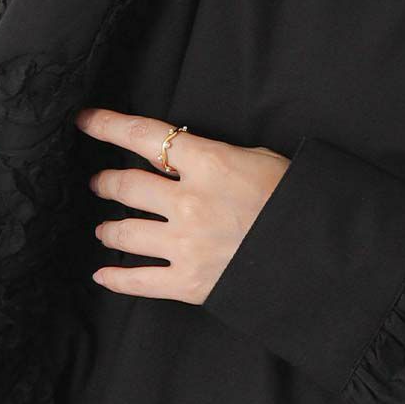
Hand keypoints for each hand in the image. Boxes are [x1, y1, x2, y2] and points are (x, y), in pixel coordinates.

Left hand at [76, 108, 290, 302]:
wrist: (319, 253)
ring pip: (123, 232)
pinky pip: (138, 281)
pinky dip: (115, 278)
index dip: (107, 126)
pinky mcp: (189, 282)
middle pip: (125, 185)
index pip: (144, 136)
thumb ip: (217, 157)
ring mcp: (185, 243)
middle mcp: (189, 200)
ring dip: (108, 228)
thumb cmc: (295, 201)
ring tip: (105, 228)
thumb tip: (188, 155)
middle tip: (99, 182)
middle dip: (105, 182)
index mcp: (209, 163)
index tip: (85, 121)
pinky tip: (103, 275)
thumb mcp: (260, 161)